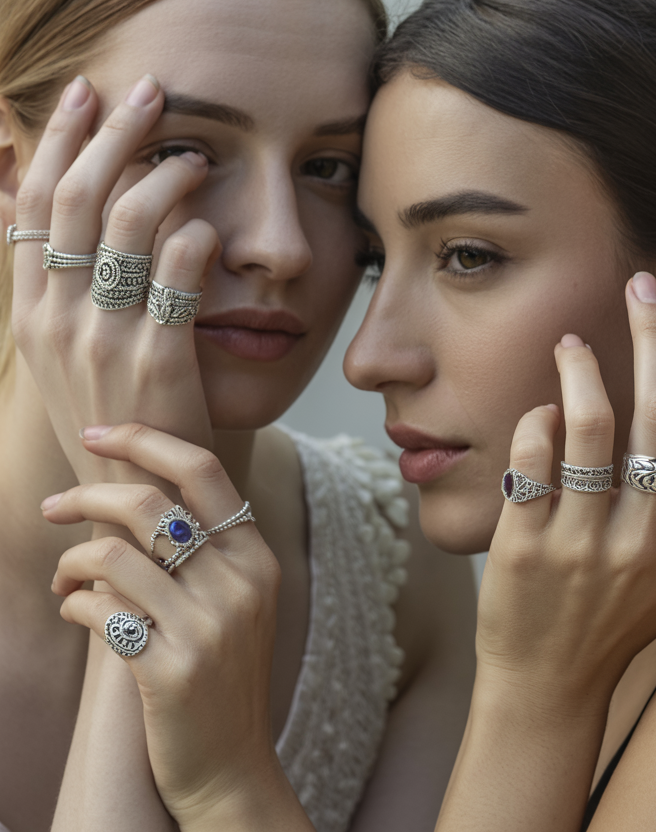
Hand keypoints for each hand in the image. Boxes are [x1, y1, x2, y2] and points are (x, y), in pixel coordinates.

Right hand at [11, 75, 218, 486]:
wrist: (137, 494)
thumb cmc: (112, 411)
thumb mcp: (62, 347)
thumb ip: (53, 275)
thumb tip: (25, 188)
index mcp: (31, 313)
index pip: (37, 204)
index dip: (62, 141)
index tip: (85, 94)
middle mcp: (58, 321)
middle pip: (80, 202)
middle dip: (115, 135)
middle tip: (149, 93)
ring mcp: (106, 341)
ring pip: (130, 229)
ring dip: (165, 178)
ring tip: (194, 158)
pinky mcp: (158, 362)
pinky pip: (180, 278)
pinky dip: (196, 238)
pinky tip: (209, 224)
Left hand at [45, 423, 304, 829]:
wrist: (231, 763)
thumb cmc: (221, 678)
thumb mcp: (235, 605)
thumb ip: (204, 551)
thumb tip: (131, 494)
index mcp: (258, 559)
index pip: (203, 470)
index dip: (144, 439)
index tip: (97, 433)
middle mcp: (240, 584)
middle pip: (149, 502)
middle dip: (85, 493)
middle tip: (53, 506)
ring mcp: (209, 626)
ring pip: (112, 554)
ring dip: (70, 561)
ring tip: (64, 581)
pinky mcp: (171, 668)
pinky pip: (98, 610)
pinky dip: (73, 606)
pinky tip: (78, 615)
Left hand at [476, 272, 655, 707]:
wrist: (553, 681)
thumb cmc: (627, 615)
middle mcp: (651, 543)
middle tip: (643, 284)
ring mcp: (587, 545)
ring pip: (593, 425)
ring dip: (585, 367)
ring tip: (573, 343)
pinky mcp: (528, 547)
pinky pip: (534, 456)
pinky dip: (538, 419)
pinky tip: (543, 412)